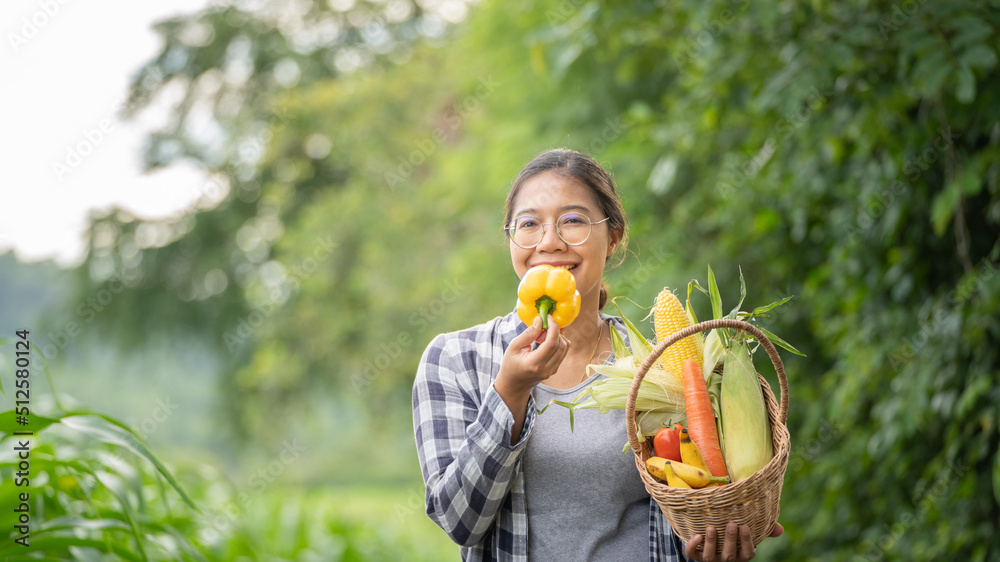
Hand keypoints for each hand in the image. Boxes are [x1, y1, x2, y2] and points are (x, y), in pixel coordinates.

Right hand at [495, 316, 569, 444]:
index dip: (553, 327)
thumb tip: (540, 320)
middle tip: (545, 325)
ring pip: (565, 348)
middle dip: (556, 331)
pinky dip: (557, 343)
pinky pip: (562, 353)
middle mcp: (547, 369)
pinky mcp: (555, 370)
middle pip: (562, 345)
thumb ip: (528, 334)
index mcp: (535, 364)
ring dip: (558, 336)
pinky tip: (545, 341)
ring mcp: (552, 371)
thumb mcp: (514, 347)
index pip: (551, 343)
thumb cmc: (510, 365)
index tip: (548, 317)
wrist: (514, 385)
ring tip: (543, 335)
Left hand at [684, 522, 782, 561]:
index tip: (745, 527)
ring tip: (711, 528)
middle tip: (732, 524)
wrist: (714, 540)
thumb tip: (780, 528)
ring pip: (710, 557)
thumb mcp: (749, 535)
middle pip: (729, 556)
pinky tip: (696, 535)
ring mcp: (711, 559)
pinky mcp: (696, 555)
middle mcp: (726, 559)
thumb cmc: (736, 536)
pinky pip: (692, 554)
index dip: (747, 542)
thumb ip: (765, 530)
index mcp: (740, 555)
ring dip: (711, 542)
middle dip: (730, 540)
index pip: (747, 554)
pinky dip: (692, 546)